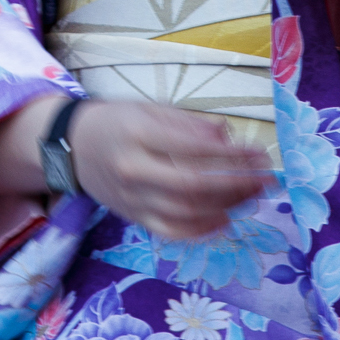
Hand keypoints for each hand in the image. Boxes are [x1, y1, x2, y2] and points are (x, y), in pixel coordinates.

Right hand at [67, 97, 272, 237]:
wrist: (73, 147)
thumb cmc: (117, 122)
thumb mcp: (150, 109)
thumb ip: (189, 123)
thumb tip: (227, 137)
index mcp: (138, 134)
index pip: (194, 148)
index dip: (232, 154)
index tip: (259, 152)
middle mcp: (133, 170)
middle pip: (193, 186)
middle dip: (237, 184)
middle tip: (266, 179)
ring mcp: (133, 198)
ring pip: (186, 212)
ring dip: (227, 206)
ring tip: (253, 196)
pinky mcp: (134, 217)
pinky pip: (171, 230)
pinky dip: (202, 229)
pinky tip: (225, 219)